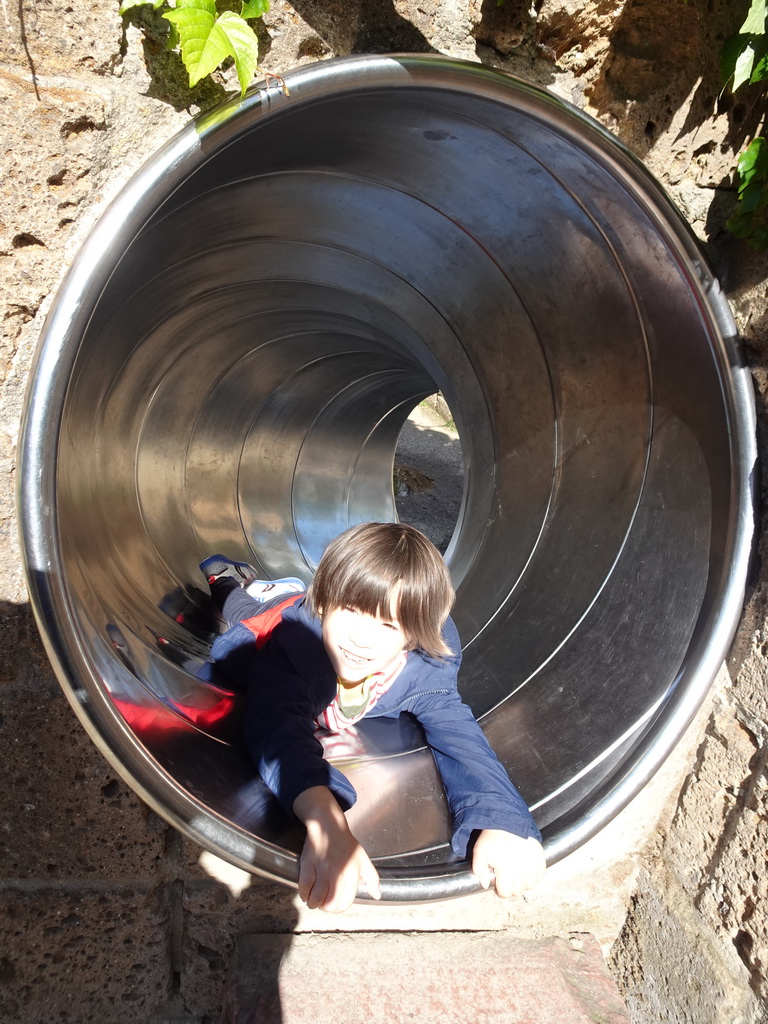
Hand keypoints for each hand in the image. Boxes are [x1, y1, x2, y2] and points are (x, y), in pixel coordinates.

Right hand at [293, 786, 380, 912]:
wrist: (329, 825)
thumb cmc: (346, 844)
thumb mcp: (363, 859)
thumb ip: (373, 879)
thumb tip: (377, 896)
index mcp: (352, 873)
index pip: (345, 902)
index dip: (338, 909)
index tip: (334, 906)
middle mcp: (338, 872)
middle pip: (330, 903)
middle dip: (326, 908)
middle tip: (323, 905)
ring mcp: (322, 868)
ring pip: (316, 897)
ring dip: (314, 903)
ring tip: (314, 901)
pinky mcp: (309, 863)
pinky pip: (305, 886)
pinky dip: (304, 893)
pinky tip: (306, 892)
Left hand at [471, 830, 545, 897]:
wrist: (507, 819)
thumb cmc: (493, 836)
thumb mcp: (479, 852)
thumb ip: (479, 871)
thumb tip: (485, 884)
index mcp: (506, 870)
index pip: (506, 893)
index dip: (499, 890)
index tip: (498, 882)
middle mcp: (522, 870)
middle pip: (518, 891)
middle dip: (511, 886)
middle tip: (506, 876)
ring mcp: (533, 864)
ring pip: (530, 885)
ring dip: (523, 882)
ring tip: (516, 872)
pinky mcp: (540, 857)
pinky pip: (540, 875)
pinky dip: (534, 875)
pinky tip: (527, 869)